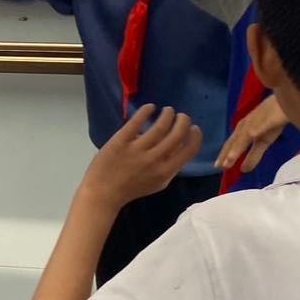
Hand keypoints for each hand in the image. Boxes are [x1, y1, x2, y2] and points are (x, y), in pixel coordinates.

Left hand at [79, 105, 202, 211]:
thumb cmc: (132, 189)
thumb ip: (171, 168)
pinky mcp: (121, 140)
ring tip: (168, 110)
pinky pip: (137, 121)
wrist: (103, 192)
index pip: (189, 151)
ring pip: (160, 126)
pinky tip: (150, 107)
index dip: (195, 137)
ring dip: (168, 114)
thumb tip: (180, 147)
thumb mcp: (158, 183)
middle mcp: (155, 160)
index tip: (194, 128)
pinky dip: (146, 111)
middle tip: (181, 115)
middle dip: (183, 121)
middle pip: (177, 134)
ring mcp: (138, 149)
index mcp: (166, 171)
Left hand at [215, 94, 287, 174]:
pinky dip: (242, 145)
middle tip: (217, 166)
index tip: (217, 166)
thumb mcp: (264, 141)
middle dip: (224, 154)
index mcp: (244, 129)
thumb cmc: (275, 119)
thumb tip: (243, 170)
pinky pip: (250, 135)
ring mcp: (252, 123)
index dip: (224, 154)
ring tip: (225, 165)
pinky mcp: (261, 122)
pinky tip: (237, 154)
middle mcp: (244, 125)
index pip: (231, 144)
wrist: (287, 101)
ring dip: (232, 152)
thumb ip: (254, 155)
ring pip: (239, 139)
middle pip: (232, 142)